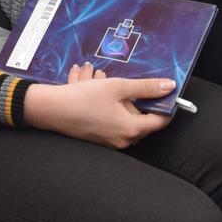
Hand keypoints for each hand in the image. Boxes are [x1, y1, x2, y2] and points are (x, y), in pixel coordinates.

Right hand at [21, 64, 175, 146]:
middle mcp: (124, 140)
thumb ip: (146, 87)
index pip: (161, 121)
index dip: (165, 105)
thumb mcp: (118, 87)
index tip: (162, 91)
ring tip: (99, 79)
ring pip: (124, 117)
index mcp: (132, 129)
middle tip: (118, 83)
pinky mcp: (100, 139)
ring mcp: (111, 142)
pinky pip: (111, 121)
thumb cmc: (85, 98)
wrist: (52, 110)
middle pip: (141, 118)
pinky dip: (107, 106)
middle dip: (133, 98)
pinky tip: (92, 88)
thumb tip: (169, 86)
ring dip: (117, 99)